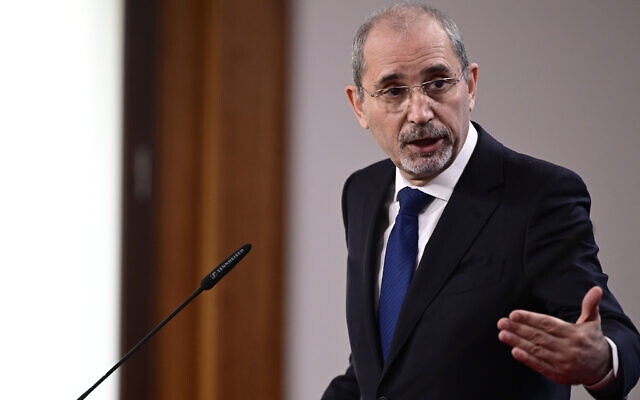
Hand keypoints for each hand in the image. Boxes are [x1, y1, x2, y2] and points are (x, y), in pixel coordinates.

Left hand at [497, 286, 611, 384]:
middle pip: (539, 337)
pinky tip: (515, 351)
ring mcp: (563, 363)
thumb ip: (590, 306)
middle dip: (518, 329)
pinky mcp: (558, 374)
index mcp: (574, 334)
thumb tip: (596, 289)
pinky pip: (540, 365)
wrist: (603, 368)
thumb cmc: (592, 341)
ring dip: (517, 342)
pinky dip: (527, 359)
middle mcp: (568, 348)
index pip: (548, 324)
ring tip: (502, 335)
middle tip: (501, 323)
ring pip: (537, 350)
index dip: (530, 319)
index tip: (514, 314)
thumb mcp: (593, 322)